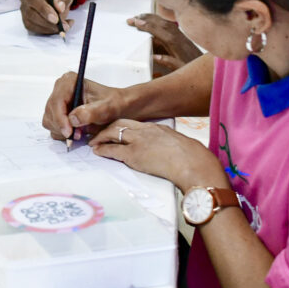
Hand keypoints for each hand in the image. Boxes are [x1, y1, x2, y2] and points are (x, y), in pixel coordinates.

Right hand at [20, 0, 73, 34]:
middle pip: (30, 13)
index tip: (56, 19)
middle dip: (47, 23)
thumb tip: (60, 8)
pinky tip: (59, 28)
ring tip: (65, 27)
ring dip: (48, 28)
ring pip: (31, 23)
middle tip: (64, 27)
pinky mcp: (27, 19)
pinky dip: (47, 31)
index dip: (43, 10)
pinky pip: (34, 28)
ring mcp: (24, 9)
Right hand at [42, 73, 127, 142]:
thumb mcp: (106, 108)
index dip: (60, 118)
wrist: (117, 107)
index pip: (57, 101)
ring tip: (78, 133)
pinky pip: (51, 125)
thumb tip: (72, 119)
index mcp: (69, 81)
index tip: (69, 132)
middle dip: (62, 126)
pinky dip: (61, 132)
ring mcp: (57, 100)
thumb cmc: (113, 104)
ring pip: (49, 119)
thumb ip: (90, 113)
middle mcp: (60, 89)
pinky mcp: (57, 111)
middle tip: (77, 135)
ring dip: (61, 130)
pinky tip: (74, 132)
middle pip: (51, 111)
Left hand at [89, 120, 224, 191]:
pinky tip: (97, 151)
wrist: (194, 164)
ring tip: (94, 142)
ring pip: (113, 133)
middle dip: (107, 128)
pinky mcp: (134, 155)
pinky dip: (103, 150)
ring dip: (101, 137)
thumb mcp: (179, 145)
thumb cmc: (193, 159)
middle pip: (120, 123)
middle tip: (98, 134)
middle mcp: (146, 131)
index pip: (133, 123)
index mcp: (157, 128)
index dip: (120, 126)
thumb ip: (167, 145)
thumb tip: (165, 152)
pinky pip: (113, 150)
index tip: (113, 129)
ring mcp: (139, 142)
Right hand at [127, 13, 201, 73]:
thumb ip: (169, 62)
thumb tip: (155, 56)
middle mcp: (179, 37)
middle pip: (161, 24)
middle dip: (145, 19)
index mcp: (177, 44)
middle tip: (131, 18)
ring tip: (138, 17)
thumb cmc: (194, 69)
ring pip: (164, 23)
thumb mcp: (181, 70)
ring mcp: (180, 36)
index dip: (147, 26)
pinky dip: (158, 22)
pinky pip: (168, 26)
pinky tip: (151, 22)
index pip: (160, 31)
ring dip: (151, 19)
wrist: (211, 68)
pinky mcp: (181, 37)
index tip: (136, 22)